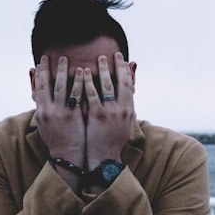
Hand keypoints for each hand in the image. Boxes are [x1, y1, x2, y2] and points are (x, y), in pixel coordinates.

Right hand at [33, 55, 85, 185]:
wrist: (67, 157)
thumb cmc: (57, 141)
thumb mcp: (45, 125)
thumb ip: (44, 109)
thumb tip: (40, 97)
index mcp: (41, 112)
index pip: (38, 88)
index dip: (39, 74)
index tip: (40, 62)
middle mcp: (48, 111)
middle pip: (47, 85)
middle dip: (48, 68)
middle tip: (52, 56)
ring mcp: (61, 113)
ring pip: (60, 87)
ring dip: (63, 71)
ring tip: (66, 59)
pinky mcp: (73, 116)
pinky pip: (77, 95)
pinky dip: (79, 82)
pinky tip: (83, 72)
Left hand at [84, 52, 134, 167]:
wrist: (105, 160)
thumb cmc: (112, 143)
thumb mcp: (124, 125)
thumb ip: (125, 109)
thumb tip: (126, 98)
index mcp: (129, 110)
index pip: (129, 85)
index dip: (126, 70)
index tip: (121, 59)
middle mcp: (123, 109)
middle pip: (121, 81)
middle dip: (117, 66)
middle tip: (111, 54)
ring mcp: (111, 112)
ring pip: (108, 85)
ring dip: (103, 69)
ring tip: (98, 58)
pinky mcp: (98, 116)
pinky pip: (93, 94)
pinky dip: (89, 82)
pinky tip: (84, 72)